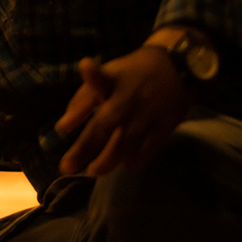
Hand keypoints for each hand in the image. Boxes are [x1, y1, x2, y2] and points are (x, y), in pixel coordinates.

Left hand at [56, 48, 195, 176]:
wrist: (179, 69)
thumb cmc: (132, 75)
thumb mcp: (106, 76)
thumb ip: (83, 100)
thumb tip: (63, 127)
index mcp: (112, 82)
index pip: (96, 84)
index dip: (82, 96)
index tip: (65, 120)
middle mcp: (129, 99)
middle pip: (104, 125)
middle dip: (85, 147)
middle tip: (68, 167)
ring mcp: (148, 114)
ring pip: (126, 143)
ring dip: (108, 161)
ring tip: (93, 171)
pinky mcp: (166, 126)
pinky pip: (148, 149)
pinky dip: (134, 160)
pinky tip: (123, 165)